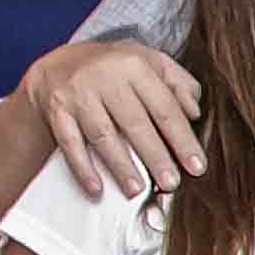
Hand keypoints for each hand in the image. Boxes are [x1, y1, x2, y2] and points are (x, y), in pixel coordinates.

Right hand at [24, 33, 206, 199]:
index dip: (182, 140)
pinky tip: (97, 189)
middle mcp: (105, 76)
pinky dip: (83, 168)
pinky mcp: (57, 110)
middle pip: (135, 123)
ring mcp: (78, 93)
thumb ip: (178, 83)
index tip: (197, 167)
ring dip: (121, 166)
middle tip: (171, 185)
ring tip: (138, 191)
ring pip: (103, 135)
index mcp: (135, 64)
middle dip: (156, 157)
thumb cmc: (115, 69)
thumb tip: (195, 113)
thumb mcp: (149, 63)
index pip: (164, 108)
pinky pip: (70, 143)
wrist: (59, 65)